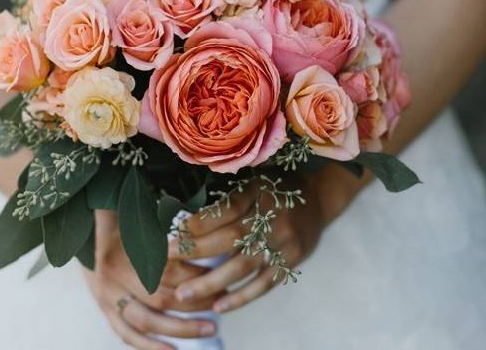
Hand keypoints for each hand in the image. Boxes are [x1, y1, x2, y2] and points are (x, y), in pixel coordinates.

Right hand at [83, 210, 218, 349]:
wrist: (81, 232)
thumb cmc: (118, 218)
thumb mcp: (134, 210)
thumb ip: (156, 210)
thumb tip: (189, 211)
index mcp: (124, 246)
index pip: (167, 266)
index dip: (196, 273)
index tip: (220, 273)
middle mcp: (114, 274)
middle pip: (162, 296)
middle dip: (196, 302)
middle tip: (223, 299)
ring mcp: (107, 296)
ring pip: (148, 320)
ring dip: (181, 328)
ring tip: (211, 328)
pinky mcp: (105, 310)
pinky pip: (127, 334)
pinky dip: (150, 347)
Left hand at [169, 165, 364, 313]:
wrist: (317, 198)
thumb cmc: (272, 188)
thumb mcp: (251, 179)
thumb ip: (225, 194)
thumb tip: (180, 209)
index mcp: (258, 191)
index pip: (227, 208)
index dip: (201, 221)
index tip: (175, 232)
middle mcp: (273, 216)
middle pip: (231, 238)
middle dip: (196, 252)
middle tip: (167, 261)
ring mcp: (284, 241)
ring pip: (243, 266)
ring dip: (211, 282)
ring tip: (183, 294)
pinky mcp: (291, 261)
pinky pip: (263, 284)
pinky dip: (240, 297)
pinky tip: (218, 306)